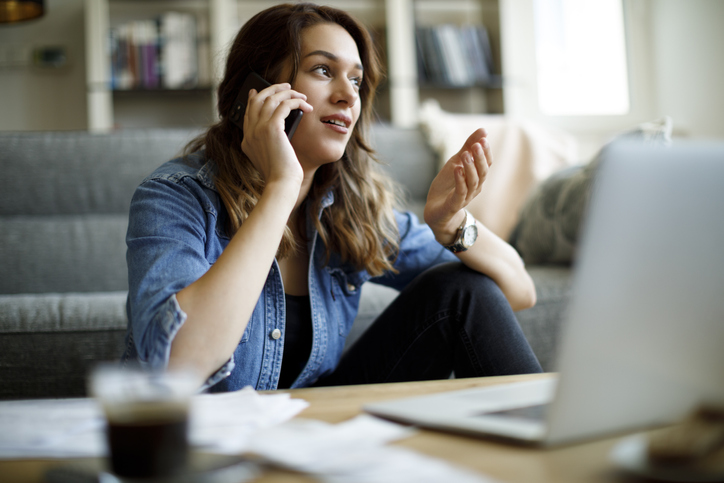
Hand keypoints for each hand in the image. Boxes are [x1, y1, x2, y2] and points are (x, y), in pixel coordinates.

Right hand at [240, 83, 312, 186]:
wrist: (281, 183)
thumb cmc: (281, 175)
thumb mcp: (271, 157)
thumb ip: (270, 142)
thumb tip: (281, 128)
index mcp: (247, 140)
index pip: (248, 112)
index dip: (255, 99)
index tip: (260, 91)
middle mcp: (250, 132)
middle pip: (257, 100)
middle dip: (272, 89)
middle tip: (286, 86)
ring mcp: (258, 129)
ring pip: (271, 99)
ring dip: (287, 93)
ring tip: (301, 95)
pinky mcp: (271, 128)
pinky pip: (284, 105)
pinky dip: (295, 102)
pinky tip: (305, 105)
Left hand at [424, 128, 491, 243]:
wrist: (435, 209)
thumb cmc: (447, 185)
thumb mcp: (456, 162)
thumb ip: (468, 147)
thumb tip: (484, 130)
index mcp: (477, 176)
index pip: (487, 163)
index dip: (486, 152)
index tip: (483, 138)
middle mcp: (475, 187)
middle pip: (483, 172)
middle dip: (480, 158)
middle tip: (477, 144)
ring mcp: (466, 196)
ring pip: (473, 182)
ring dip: (470, 167)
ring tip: (466, 154)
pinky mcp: (454, 204)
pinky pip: (460, 192)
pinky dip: (460, 180)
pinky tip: (457, 169)